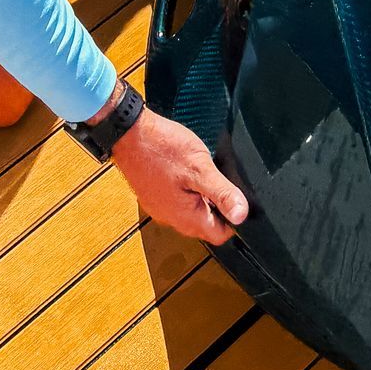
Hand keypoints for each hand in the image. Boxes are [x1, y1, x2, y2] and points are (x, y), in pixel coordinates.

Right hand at [112, 105, 248, 244]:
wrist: (128, 134)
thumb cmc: (162, 148)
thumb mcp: (199, 167)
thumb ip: (222, 193)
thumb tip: (241, 215)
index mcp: (186, 217)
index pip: (219, 235)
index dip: (234, 219)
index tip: (236, 196)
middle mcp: (171, 219)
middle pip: (206, 224)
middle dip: (218, 206)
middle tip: (221, 178)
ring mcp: (160, 208)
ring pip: (192, 212)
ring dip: (202, 196)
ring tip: (204, 171)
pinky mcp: (153, 195)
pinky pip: (177, 201)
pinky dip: (187, 189)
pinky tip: (187, 170)